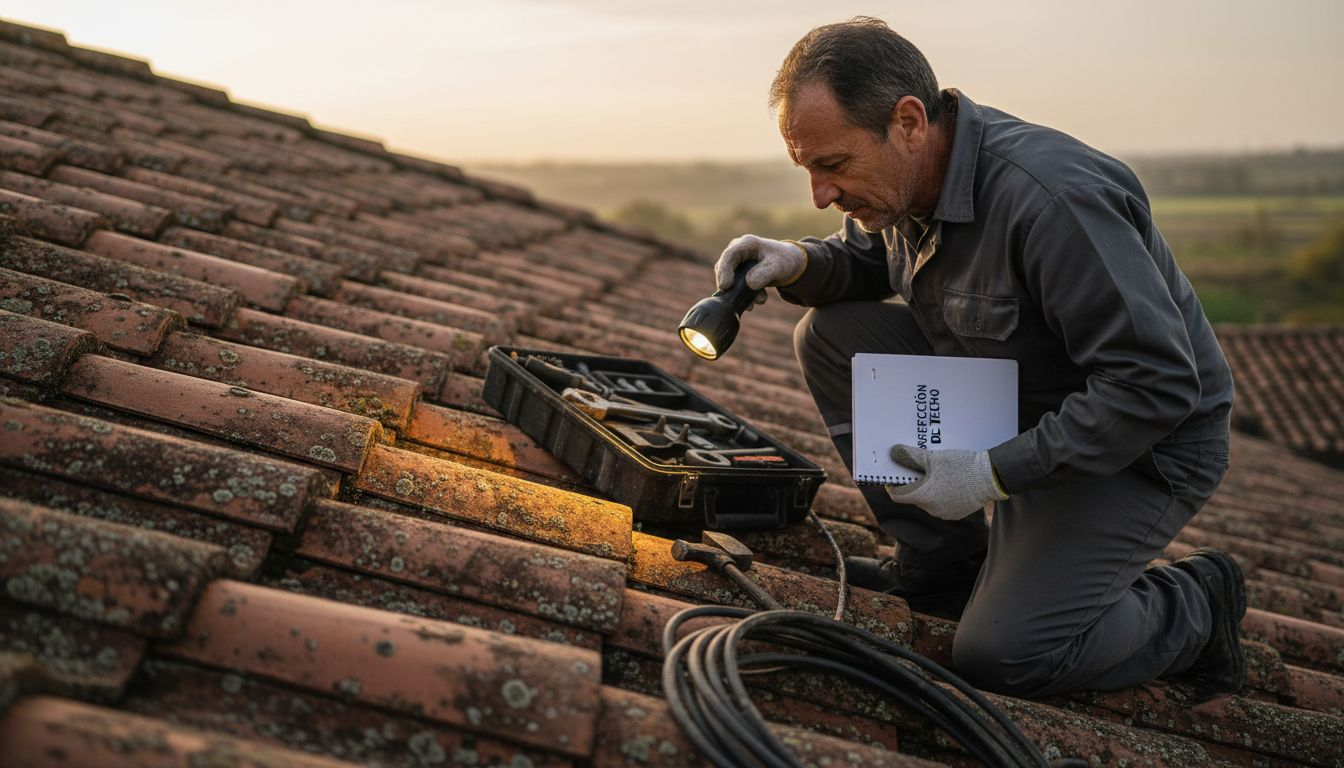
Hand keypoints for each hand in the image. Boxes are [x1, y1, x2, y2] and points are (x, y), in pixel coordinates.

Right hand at [714, 235, 807, 293]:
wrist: (788, 264)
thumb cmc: (784, 261)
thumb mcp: (778, 267)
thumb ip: (765, 274)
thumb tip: (749, 283)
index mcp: (747, 243)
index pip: (729, 255)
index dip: (724, 271)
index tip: (725, 287)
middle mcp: (738, 250)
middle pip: (723, 267)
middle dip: (731, 286)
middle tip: (741, 300)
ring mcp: (736, 261)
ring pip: (728, 278)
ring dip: (740, 293)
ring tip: (759, 300)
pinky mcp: (738, 272)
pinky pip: (734, 284)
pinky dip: (744, 295)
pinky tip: (759, 300)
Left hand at [884, 445, 1007, 520]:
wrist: (990, 477)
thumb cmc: (960, 467)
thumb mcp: (933, 457)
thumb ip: (911, 456)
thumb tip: (893, 453)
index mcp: (923, 497)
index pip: (898, 496)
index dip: (893, 485)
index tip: (894, 476)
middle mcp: (932, 509)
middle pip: (914, 496)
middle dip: (914, 483)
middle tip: (919, 468)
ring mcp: (945, 513)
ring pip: (929, 500)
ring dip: (929, 488)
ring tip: (936, 473)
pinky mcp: (957, 514)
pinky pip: (942, 504)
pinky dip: (941, 494)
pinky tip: (949, 482)